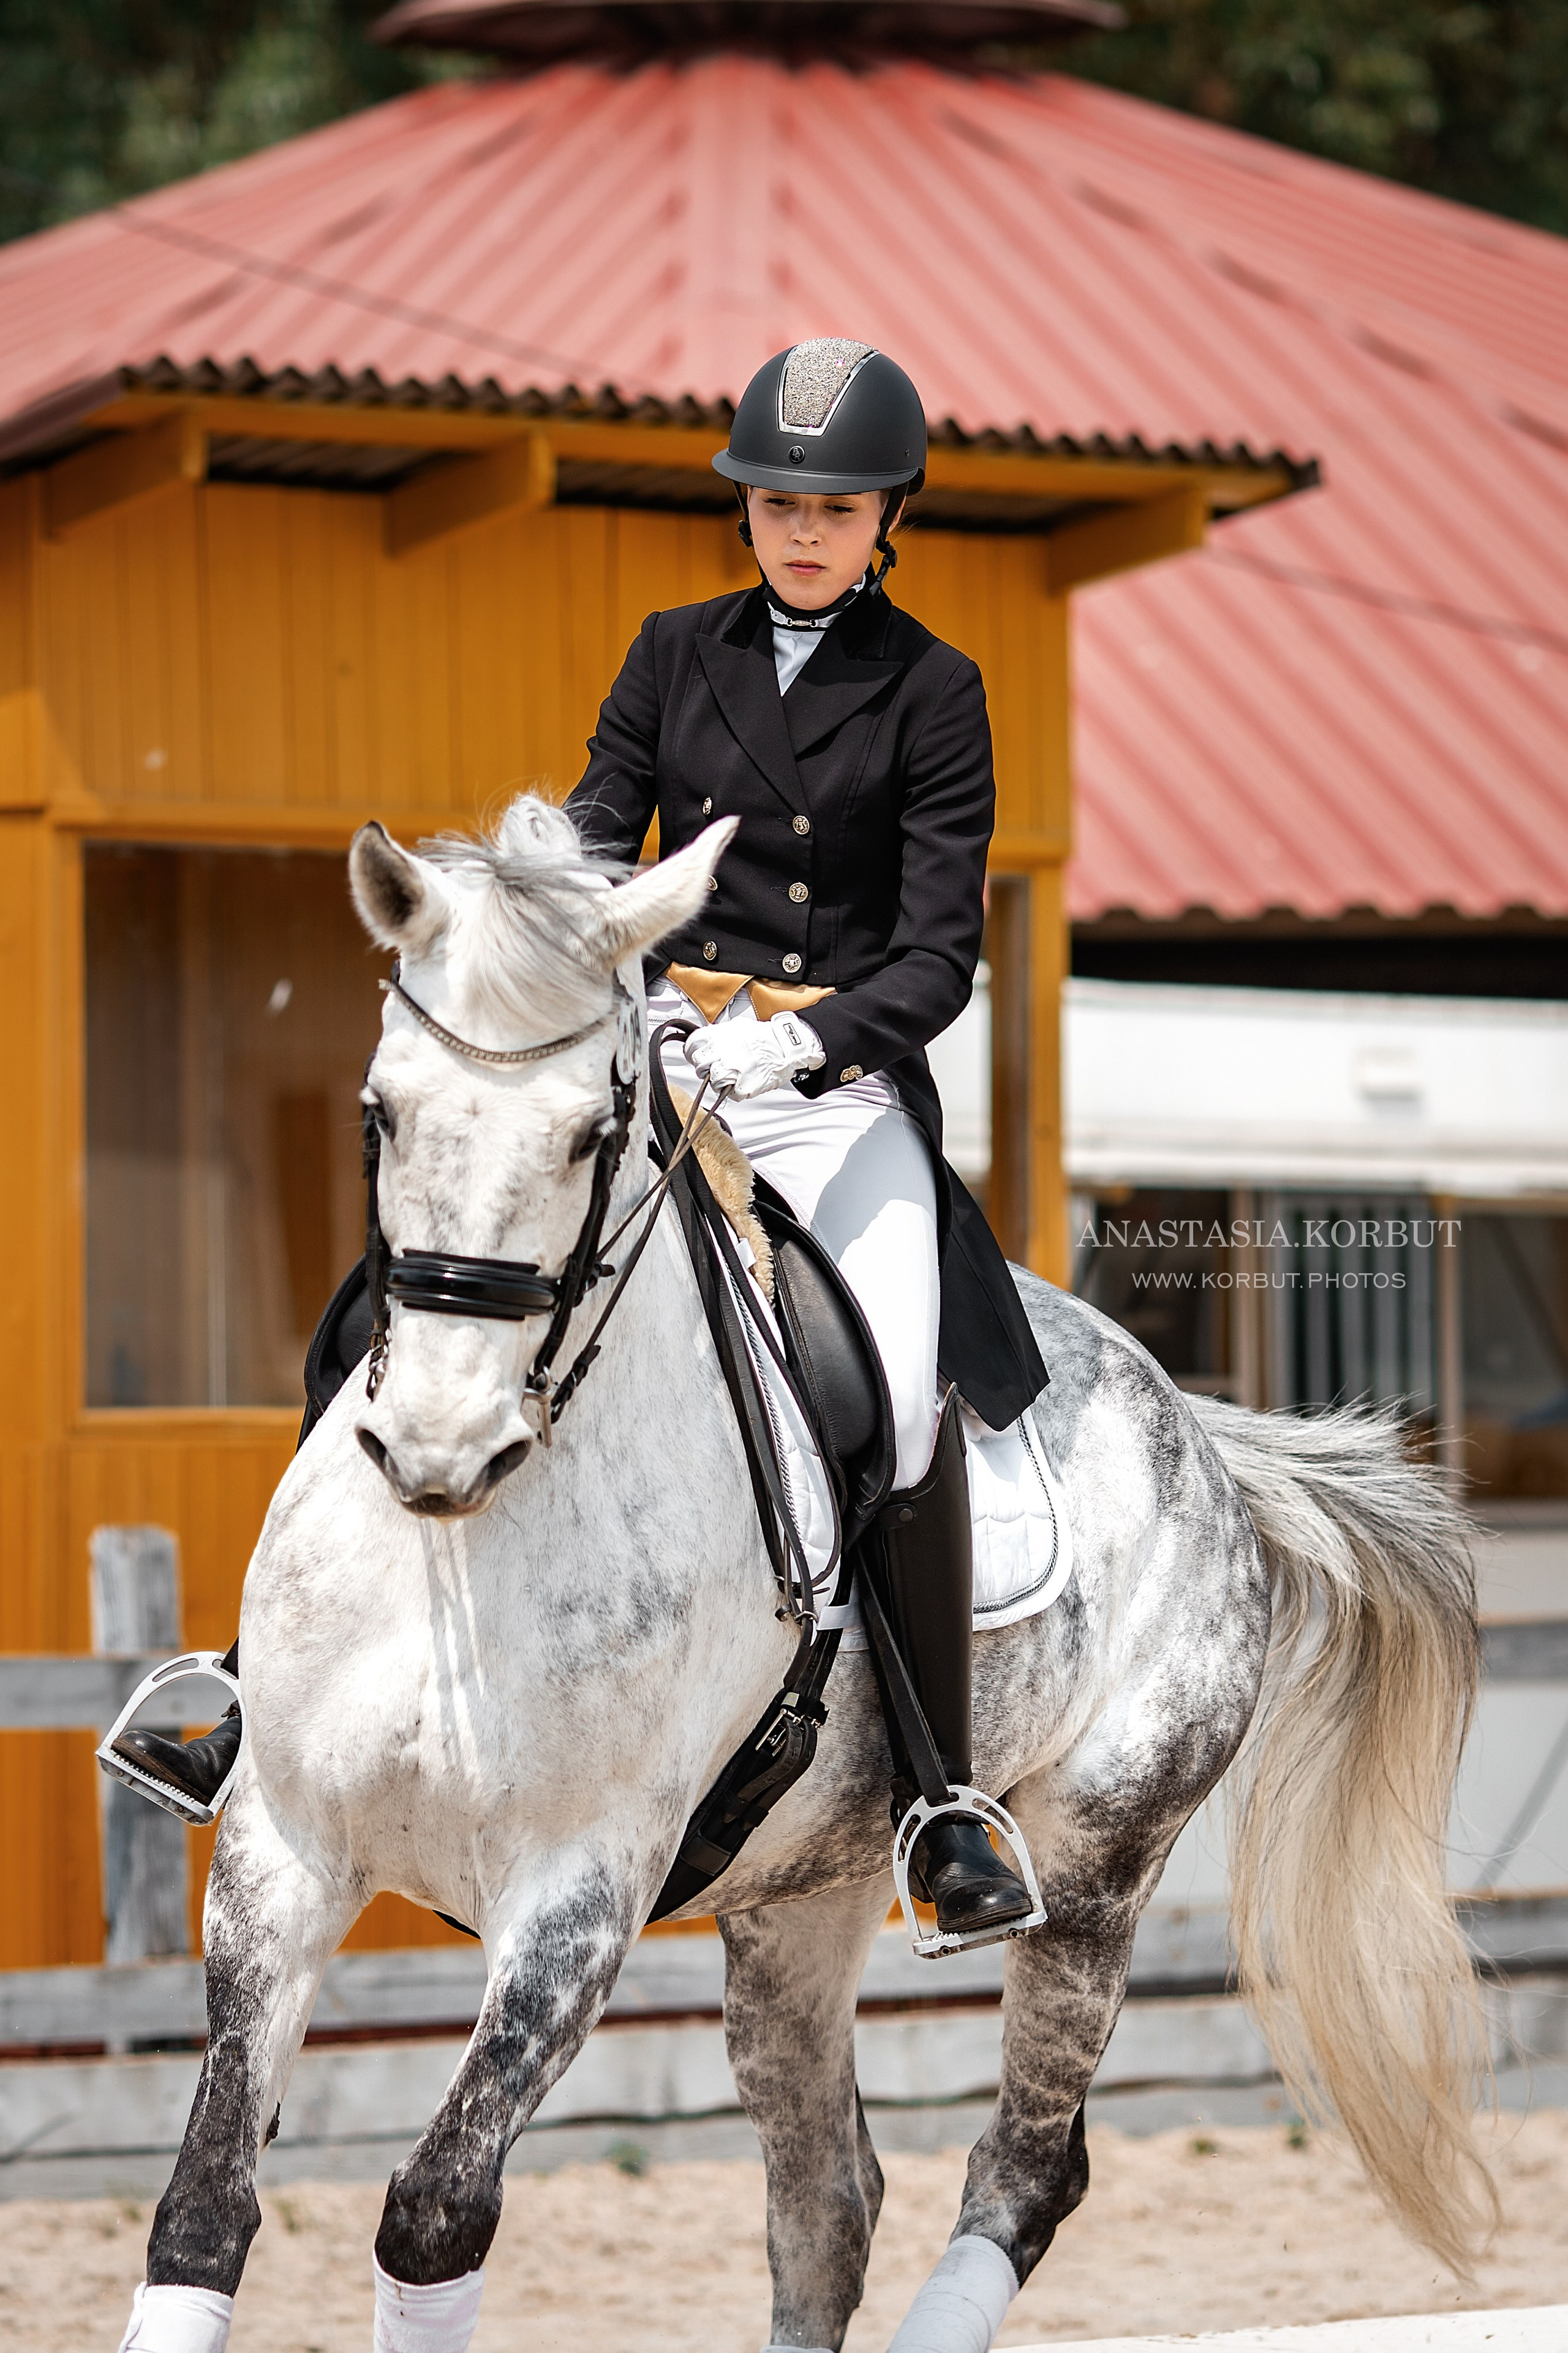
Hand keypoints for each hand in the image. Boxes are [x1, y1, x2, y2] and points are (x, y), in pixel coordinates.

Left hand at [686, 1012, 824, 1099]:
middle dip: (704, 1069)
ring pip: (713, 1081)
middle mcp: (725, 1052)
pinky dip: (733, 1090)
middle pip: (700, 1065)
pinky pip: (729, 1093)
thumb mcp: (738, 1026)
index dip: (692, 1053)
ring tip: (729, 1076)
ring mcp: (734, 1070)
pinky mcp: (743, 1085)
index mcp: (721, 1036)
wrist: (787, 1047)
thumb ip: (719, 1034)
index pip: (692, 1046)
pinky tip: (740, 1082)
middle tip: (713, 1068)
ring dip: (718, 1081)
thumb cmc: (765, 1038)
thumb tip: (706, 1040)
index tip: (696, 1056)